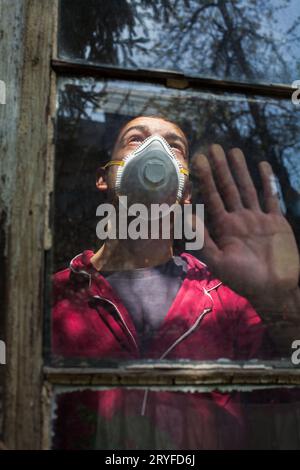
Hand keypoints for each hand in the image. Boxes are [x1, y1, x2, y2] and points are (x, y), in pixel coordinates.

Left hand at [192, 144, 298, 311]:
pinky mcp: (276, 221)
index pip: (212, 198)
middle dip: (220, 168)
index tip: (197, 161)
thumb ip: (203, 240)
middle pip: (228, 188)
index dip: (205, 179)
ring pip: (247, 188)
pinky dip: (267, 181)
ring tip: (233, 150)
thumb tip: (186, 216)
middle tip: (212, 147)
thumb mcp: (219, 261)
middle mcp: (238, 218)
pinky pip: (270, 196)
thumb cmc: (244, 279)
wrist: (274, 289)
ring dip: (240, 170)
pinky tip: (261, 165)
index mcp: (224, 227)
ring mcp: (258, 218)